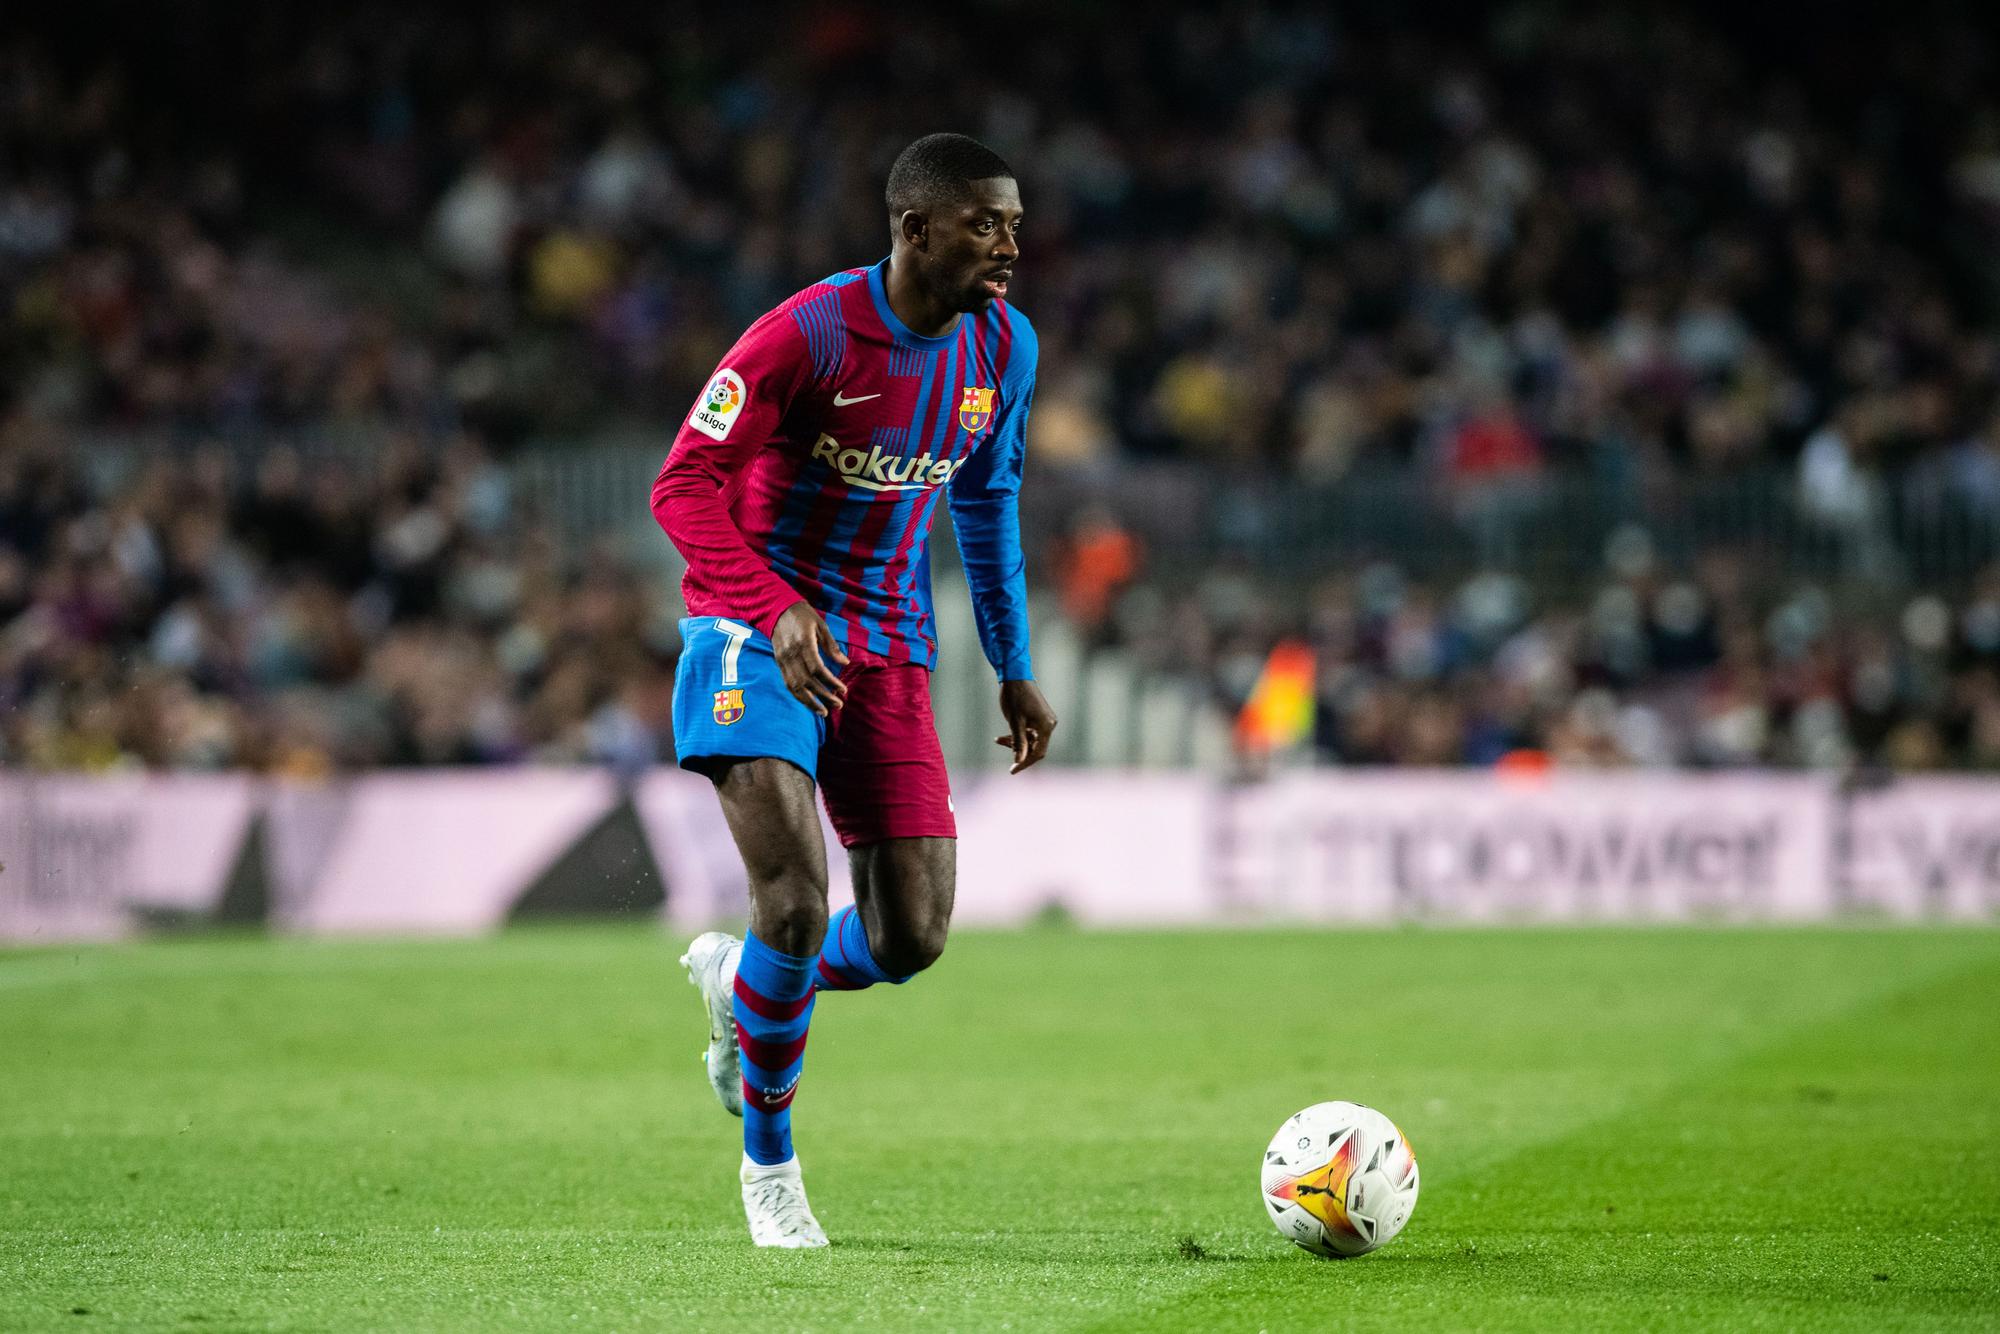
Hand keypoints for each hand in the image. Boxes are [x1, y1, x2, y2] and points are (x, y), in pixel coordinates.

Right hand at [772, 601, 848, 716]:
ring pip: (795, 687)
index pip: (817, 669)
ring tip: (824, 712)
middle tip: (839, 705)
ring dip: (810, 702)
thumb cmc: (802, 615)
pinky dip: (798, 696)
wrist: (777, 609)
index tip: (843, 689)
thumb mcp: (821, 625)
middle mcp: (791, 654)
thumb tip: (845, 663)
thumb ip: (831, 646)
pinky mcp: (778, 663)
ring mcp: (783, 660)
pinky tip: (809, 704)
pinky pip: (788, 683)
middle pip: (807, 681)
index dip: (830, 682)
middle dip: (824, 696)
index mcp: (803, 643)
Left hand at [993, 678, 1056, 773]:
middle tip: (1003, 751)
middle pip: (1036, 747)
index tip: (1012, 771)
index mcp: (1046, 726)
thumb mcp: (1015, 722)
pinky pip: (1031, 732)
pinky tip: (1003, 736)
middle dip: (1019, 751)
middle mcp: (1049, 724)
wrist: (1015, 675)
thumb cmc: (1014, 697)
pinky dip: (1019, 735)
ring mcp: (1045, 720)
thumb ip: (1018, 743)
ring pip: (1031, 740)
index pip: (1038, 753)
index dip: (1025, 763)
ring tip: (999, 740)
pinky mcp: (1040, 716)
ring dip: (1017, 742)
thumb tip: (1019, 761)